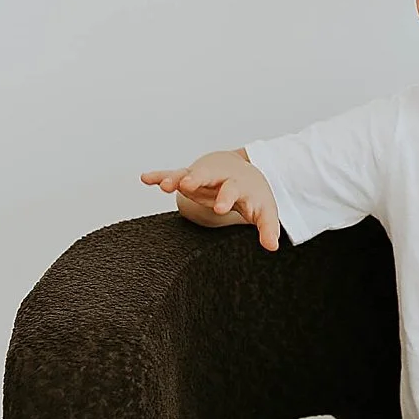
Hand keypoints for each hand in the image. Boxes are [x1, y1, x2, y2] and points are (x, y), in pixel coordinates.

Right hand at [139, 152, 280, 249]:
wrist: (244, 172)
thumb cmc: (253, 195)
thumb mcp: (264, 210)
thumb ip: (267, 227)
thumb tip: (273, 246)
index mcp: (237, 184)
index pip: (232, 190)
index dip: (226, 198)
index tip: (221, 207)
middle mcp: (217, 177)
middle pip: (206, 175)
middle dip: (196, 178)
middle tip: (186, 184)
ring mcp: (201, 177)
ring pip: (185, 174)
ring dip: (174, 178)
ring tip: (163, 185)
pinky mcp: (188, 179)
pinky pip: (171, 175)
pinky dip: (159, 176)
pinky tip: (146, 178)